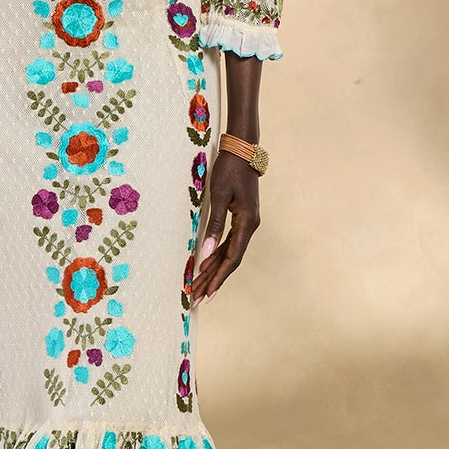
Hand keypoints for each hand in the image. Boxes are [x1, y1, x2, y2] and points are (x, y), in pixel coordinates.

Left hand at [189, 149, 260, 302]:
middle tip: (199, 297)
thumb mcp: (219, 195)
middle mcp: (250, 226)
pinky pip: (230, 242)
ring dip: (215, 270)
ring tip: (200, 286)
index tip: (207, 292)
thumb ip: (214, 225)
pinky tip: (208, 265)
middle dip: (214, 279)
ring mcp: (247, 223)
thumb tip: (205, 252)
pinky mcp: (242, 218)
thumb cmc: (230, 170)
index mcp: (247, 223)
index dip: (219, 277)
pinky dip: (218, 255)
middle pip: (231, 260)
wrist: (243, 150)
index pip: (232, 258)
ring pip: (230, 252)